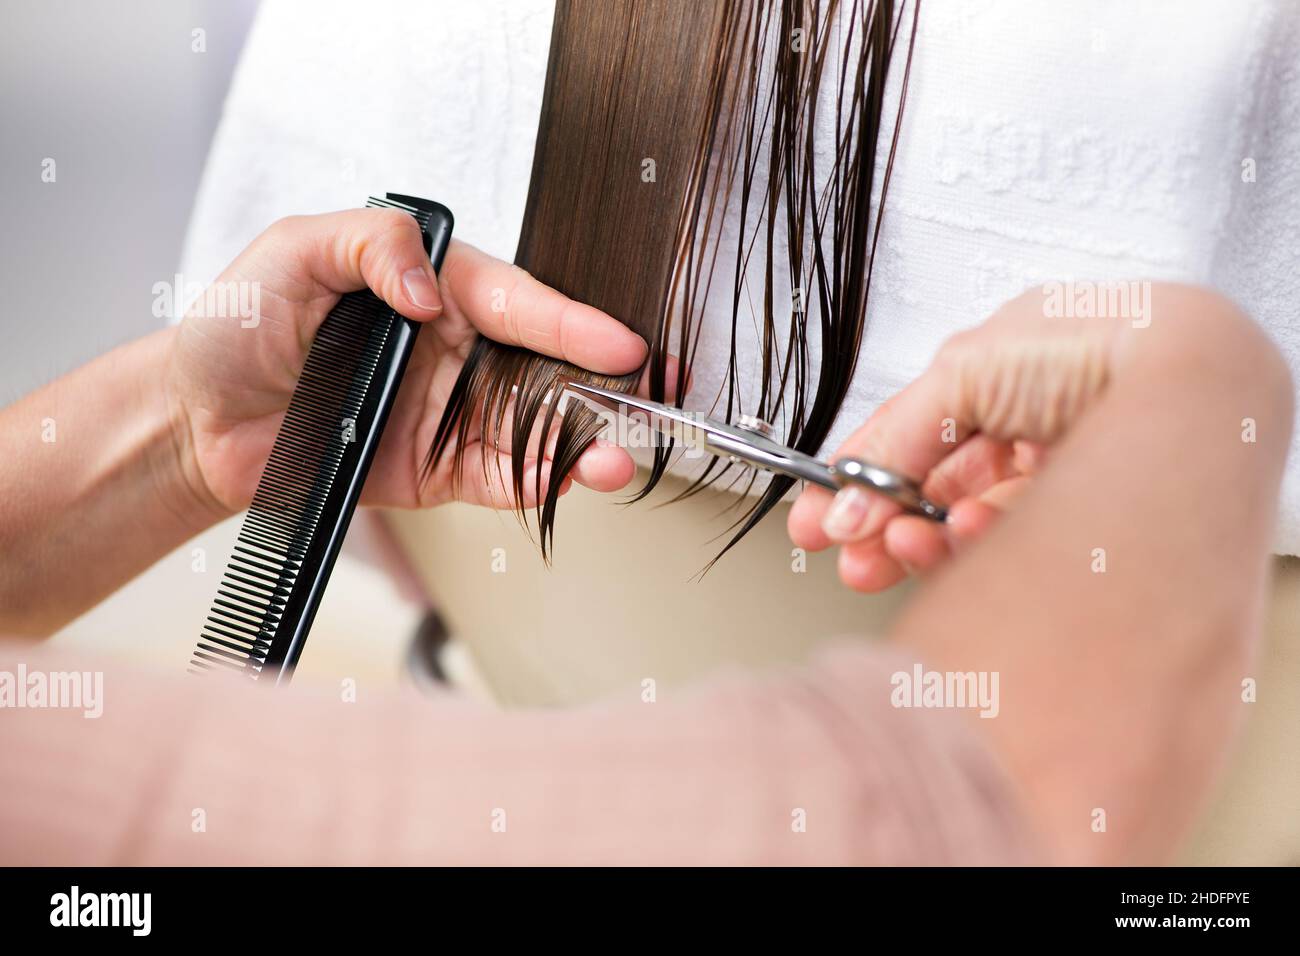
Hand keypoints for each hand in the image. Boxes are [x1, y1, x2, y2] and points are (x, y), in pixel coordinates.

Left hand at [166, 209, 650, 514]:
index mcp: (434, 289)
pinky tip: (566, 481)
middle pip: (546, 367)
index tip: (619, 343)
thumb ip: (371, 243)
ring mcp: (451, 412)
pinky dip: (536, 483)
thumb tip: (428, 288)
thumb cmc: (238, 327)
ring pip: (534, 427)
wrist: (197, 421)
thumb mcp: (294, 250)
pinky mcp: (440, 469)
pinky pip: (500, 475)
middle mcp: (455, 350)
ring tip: (610, 457)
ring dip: (577, 444)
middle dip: (601, 387)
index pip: (519, 301)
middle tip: (647, 401)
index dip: (573, 323)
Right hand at [789, 287, 1128, 590]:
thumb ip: (897, 436)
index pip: (911, 430)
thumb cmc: (1098, 343)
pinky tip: (957, 543)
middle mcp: (1029, 415)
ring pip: (971, 516)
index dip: (858, 475)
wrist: (1191, 376)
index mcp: (1001, 367)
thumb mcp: (964, 374)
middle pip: (937, 482)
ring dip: (925, 538)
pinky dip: (977, 546)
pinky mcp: (1088, 506)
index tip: (818, 520)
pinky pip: (1017, 537)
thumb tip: (846, 495)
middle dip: (886, 522)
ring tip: (899, 553)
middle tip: (853, 558)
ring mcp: (1060, 463)